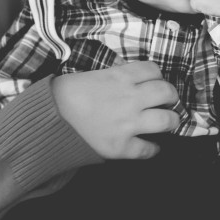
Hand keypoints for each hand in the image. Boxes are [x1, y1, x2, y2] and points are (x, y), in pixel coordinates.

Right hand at [52, 61, 178, 158]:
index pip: (154, 70)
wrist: (48, 119)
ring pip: (166, 121)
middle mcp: (129, 98)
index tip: (155, 82)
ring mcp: (127, 124)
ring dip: (170, 121)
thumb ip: (116, 77)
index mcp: (120, 77)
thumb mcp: (93, 75)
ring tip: (167, 122)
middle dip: (171, 96)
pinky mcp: (121, 147)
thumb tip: (132, 79)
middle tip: (167, 101)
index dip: (158, 76)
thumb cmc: (66, 94)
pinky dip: (153, 149)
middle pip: (166, 93)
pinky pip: (148, 149)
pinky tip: (151, 146)